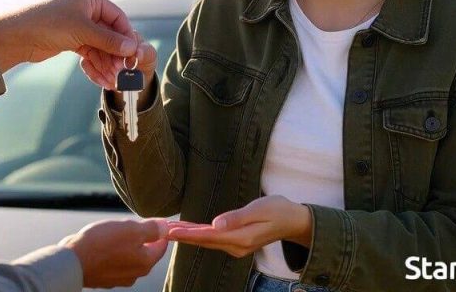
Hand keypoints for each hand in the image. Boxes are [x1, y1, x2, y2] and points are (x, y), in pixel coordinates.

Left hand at [0, 0, 137, 72]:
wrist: (15, 37)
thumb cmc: (47, 24)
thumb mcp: (82, 31)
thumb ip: (109, 40)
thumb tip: (132, 48)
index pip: (117, 17)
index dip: (127, 36)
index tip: (134, 54)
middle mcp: (85, 10)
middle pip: (110, 33)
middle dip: (117, 54)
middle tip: (124, 72)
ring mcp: (78, 26)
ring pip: (100, 46)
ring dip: (107, 63)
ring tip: (114, 80)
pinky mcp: (71, 40)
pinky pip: (90, 52)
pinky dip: (96, 64)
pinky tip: (103, 78)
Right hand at [61, 218, 169, 287]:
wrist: (73, 260)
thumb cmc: (102, 243)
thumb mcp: (131, 229)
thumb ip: (152, 229)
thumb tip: (166, 228)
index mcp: (145, 262)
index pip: (162, 245)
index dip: (160, 231)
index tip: (155, 221)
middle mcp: (134, 274)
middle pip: (145, 251)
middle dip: (140, 237)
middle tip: (128, 224)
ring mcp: (118, 278)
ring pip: (128, 256)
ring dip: (124, 244)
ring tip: (112, 232)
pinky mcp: (104, 278)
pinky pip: (113, 262)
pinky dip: (111, 252)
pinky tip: (101, 244)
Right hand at [79, 33, 157, 96]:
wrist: (136, 76)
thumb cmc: (144, 60)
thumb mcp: (149, 56)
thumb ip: (146, 52)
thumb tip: (138, 53)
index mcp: (123, 30)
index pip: (115, 30)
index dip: (116, 45)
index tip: (121, 62)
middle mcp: (107, 34)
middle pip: (99, 41)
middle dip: (107, 60)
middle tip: (116, 73)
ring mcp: (97, 45)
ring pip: (91, 53)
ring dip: (101, 69)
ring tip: (113, 82)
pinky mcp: (90, 57)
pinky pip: (86, 63)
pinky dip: (95, 75)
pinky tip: (106, 83)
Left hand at [165, 196, 311, 257]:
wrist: (293, 220)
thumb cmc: (278, 210)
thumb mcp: (258, 209)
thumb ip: (236, 218)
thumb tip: (215, 225)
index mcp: (241, 238)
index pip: (209, 236)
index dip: (188, 234)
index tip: (171, 231)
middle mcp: (237, 246)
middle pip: (205, 241)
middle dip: (183, 236)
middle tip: (161, 231)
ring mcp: (237, 246)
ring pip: (208, 241)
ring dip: (189, 236)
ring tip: (170, 230)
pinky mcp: (237, 242)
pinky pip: (214, 239)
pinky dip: (200, 235)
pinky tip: (190, 230)